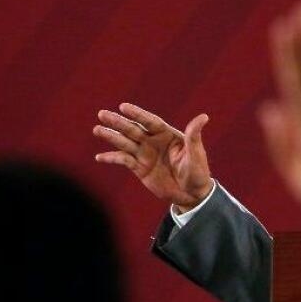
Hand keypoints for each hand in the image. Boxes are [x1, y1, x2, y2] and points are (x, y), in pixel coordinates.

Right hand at [92, 103, 213, 210]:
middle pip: (133, 129)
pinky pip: (124, 161)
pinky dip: (112, 158)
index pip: (150, 122)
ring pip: (125, 142)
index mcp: (167, 135)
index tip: (123, 106)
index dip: (137, 114)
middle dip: (118, 122)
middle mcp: (154, 142)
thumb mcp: (196, 154)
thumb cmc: (197, 172)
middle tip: (102, 114)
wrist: (191, 194)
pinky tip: (99, 157)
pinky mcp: (140, 168)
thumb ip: (194, 136)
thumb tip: (204, 117)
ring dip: (111, 136)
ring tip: (97, 129)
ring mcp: (145, 154)